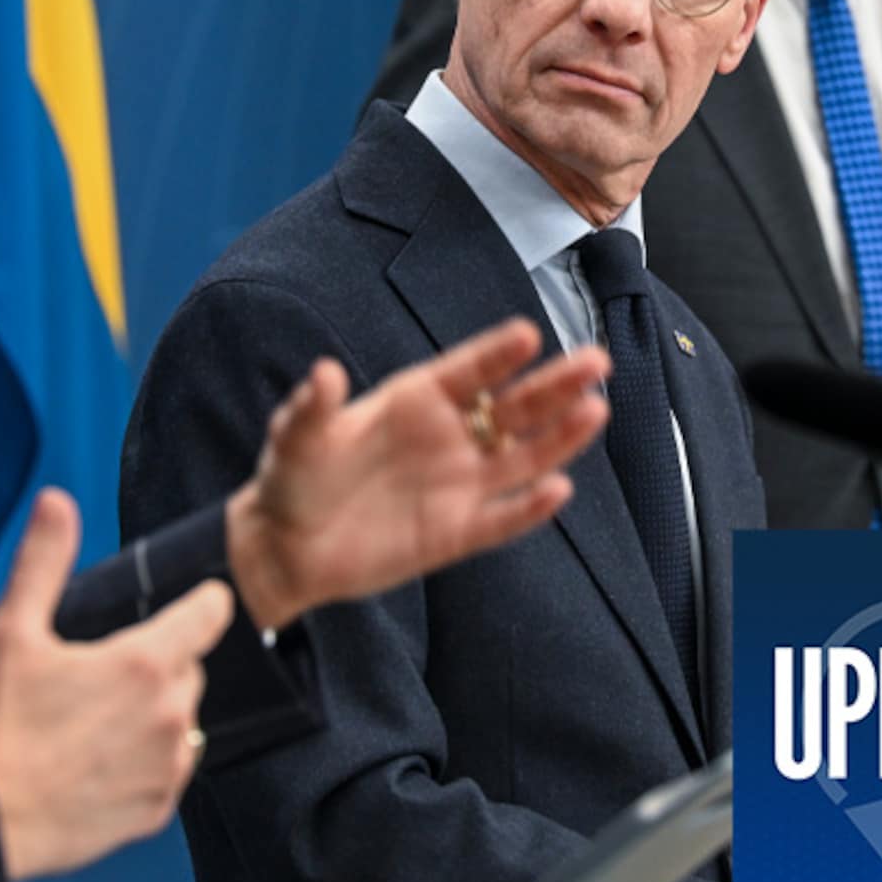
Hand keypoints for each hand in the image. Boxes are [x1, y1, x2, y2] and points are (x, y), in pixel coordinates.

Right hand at [0, 489, 232, 880]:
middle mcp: (170, 711)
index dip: (199, 602)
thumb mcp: (13, 631)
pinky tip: (103, 761)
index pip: (211, 610)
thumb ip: (44, 560)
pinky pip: (171, 767)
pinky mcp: (159, 805)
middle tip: (102, 678)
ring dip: (155, 713)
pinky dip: (148, 761)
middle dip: (158, 664)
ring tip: (97, 722)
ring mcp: (168, 762)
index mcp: (145, 661)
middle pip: (189, 665)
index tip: (186, 604)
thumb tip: (56, 501)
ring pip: (182, 717)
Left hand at [225, 319, 608, 629]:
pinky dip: (529, 508)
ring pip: (521, 457)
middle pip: (513, 406)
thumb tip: (324, 372)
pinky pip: (502, 518)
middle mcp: (447, 436)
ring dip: (559, 436)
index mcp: (415, 400)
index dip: (497, 354)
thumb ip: (313, 406)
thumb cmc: (292, 478)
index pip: (468, 371)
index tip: (529, 333)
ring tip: (595, 410)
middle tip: (596, 360)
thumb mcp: (296, 438)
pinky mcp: (456, 532)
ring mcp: (456, 484)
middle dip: (554, 384)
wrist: (286, 548)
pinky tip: (558, 490)